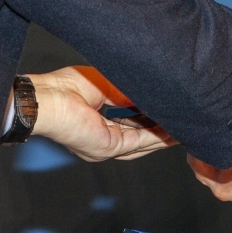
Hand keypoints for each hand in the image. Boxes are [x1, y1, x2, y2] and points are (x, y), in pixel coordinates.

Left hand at [27, 66, 174, 161]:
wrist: (48, 98)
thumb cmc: (64, 88)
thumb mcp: (107, 86)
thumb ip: (129, 93)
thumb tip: (153, 92)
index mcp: (97, 123)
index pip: (130, 123)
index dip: (150, 117)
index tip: (168, 108)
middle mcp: (102, 138)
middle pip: (139, 136)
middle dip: (161, 128)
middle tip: (182, 119)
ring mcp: (105, 146)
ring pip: (142, 142)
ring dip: (163, 134)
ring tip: (183, 125)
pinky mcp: (108, 147)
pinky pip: (139, 141)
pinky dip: (157, 136)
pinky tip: (172, 129)